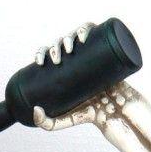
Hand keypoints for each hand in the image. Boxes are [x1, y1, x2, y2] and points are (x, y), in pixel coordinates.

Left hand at [31, 17, 142, 133]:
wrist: (115, 111)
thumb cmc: (89, 114)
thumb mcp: (64, 121)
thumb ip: (46, 124)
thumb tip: (35, 109)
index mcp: (66, 66)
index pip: (50, 53)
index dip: (41, 52)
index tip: (39, 62)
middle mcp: (78, 56)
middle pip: (62, 42)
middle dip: (55, 46)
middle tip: (57, 60)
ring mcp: (92, 51)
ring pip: (77, 34)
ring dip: (69, 35)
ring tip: (69, 48)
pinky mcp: (107, 49)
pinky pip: (97, 31)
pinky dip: (87, 27)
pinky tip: (82, 34)